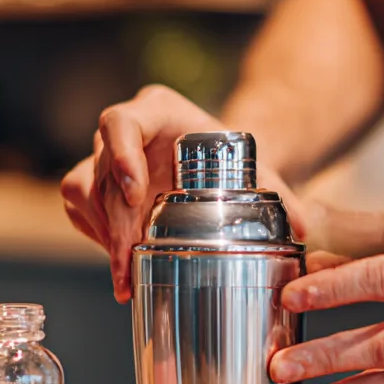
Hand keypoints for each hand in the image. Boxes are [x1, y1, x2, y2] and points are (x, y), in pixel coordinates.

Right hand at [61, 85, 304, 301]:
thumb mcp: (256, 171)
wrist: (215, 164)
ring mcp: (104, 156)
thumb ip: (279, 193)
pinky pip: (80, 209)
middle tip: (129, 260)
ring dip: (103, 233)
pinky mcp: (95, 182)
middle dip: (114, 220)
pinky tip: (122, 261)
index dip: (121, 154)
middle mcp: (124, 130)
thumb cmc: (232, 160)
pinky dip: (98, 237)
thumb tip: (303, 224)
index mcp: (156, 111)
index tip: (135, 191)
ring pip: (83, 190)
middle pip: (101, 169)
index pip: (121, 121)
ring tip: (126, 273)